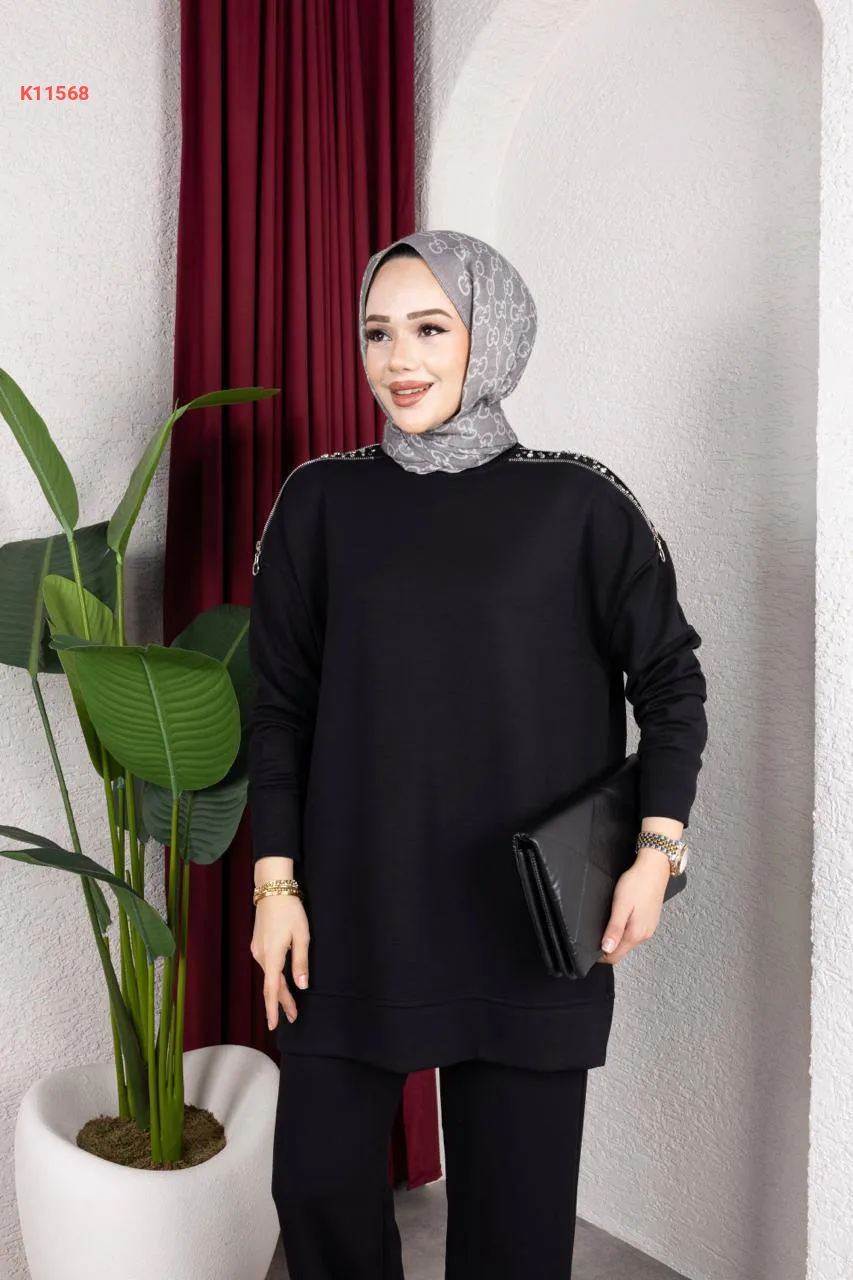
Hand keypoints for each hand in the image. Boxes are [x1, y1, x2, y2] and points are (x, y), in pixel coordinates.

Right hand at [250, 893, 310, 1028]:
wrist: (272, 889)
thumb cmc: (290, 911)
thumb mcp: (301, 936)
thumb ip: (300, 962)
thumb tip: (301, 985)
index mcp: (272, 956)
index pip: (271, 989)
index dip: (273, 1008)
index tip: (274, 1025)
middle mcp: (261, 956)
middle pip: (271, 985)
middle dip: (281, 1003)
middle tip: (292, 1018)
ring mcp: (257, 950)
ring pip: (269, 976)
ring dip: (279, 991)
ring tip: (290, 1005)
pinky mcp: (258, 944)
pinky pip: (267, 966)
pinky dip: (274, 978)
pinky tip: (281, 983)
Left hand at [598, 848, 671, 964]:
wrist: (654, 868)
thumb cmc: (637, 883)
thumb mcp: (620, 906)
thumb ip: (614, 929)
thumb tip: (607, 949)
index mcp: (635, 933)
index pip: (615, 956)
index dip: (601, 956)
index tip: (589, 947)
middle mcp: (644, 935)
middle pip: (622, 950)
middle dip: (607, 947)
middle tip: (594, 934)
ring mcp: (649, 928)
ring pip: (628, 942)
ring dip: (616, 938)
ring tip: (605, 925)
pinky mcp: (650, 920)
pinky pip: (635, 932)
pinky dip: (624, 931)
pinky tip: (619, 919)